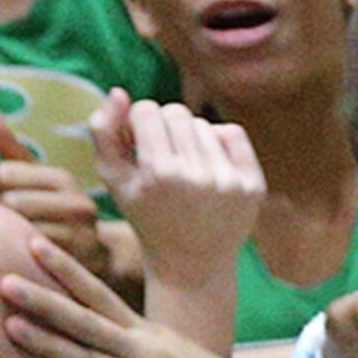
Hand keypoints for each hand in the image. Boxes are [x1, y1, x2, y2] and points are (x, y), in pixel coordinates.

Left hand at [0, 159, 117, 287]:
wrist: (95, 260)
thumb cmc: (54, 213)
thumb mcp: (38, 180)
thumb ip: (10, 147)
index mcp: (63, 179)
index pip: (3, 173)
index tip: (9, 198)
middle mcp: (77, 203)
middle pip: (9, 201)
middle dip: (2, 213)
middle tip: (11, 222)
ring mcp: (79, 234)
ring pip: (18, 228)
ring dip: (11, 236)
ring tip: (21, 238)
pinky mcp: (75, 261)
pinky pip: (30, 255)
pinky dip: (21, 255)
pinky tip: (27, 255)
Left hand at [3, 239, 292, 357]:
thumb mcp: (164, 344)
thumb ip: (125, 333)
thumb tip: (85, 315)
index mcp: (143, 330)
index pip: (98, 292)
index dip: (66, 269)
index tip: (34, 245)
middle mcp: (139, 350)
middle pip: (84, 320)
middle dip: (44, 300)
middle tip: (5, 281)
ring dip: (47, 343)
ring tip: (10, 327)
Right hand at [95, 94, 264, 297]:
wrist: (192, 265)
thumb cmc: (146, 217)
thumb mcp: (114, 181)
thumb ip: (104, 134)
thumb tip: (118, 92)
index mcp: (159, 175)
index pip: (147, 110)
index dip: (138, 123)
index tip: (138, 145)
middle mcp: (197, 177)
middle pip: (176, 112)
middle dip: (164, 128)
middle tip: (161, 156)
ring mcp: (229, 181)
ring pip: (202, 123)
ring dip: (189, 138)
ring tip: (183, 168)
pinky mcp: (253, 185)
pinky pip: (231, 133)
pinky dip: (218, 142)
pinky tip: (207, 166)